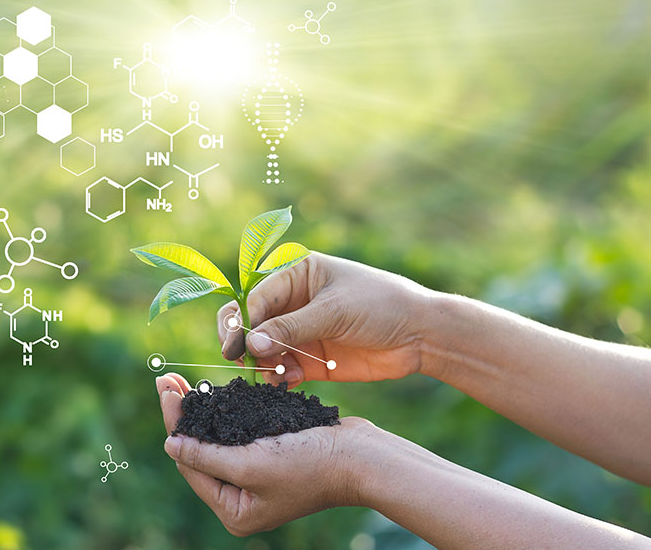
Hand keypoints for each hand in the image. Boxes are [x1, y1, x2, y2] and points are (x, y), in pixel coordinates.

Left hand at [155, 373, 372, 535]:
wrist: (361, 455)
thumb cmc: (310, 464)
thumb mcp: (251, 464)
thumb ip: (207, 456)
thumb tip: (169, 446)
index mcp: (234, 511)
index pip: (190, 463)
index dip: (174, 424)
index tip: (163, 388)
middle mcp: (242, 497)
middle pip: (199, 451)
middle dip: (183, 415)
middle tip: (165, 379)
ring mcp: (256, 476)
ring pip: (216, 439)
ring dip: (200, 410)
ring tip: (180, 382)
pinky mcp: (269, 455)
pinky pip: (237, 433)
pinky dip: (223, 412)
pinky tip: (210, 391)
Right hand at [217, 252, 434, 387]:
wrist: (421, 335)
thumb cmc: (380, 305)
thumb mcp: (334, 311)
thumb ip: (291, 327)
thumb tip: (252, 344)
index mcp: (295, 275)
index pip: (255, 298)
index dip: (241, 322)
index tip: (235, 346)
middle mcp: (292, 303)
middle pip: (250, 322)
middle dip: (243, 342)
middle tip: (242, 362)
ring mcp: (300, 332)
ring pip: (262, 350)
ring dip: (261, 364)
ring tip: (272, 375)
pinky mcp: (310, 360)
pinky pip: (282, 370)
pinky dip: (279, 378)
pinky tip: (287, 382)